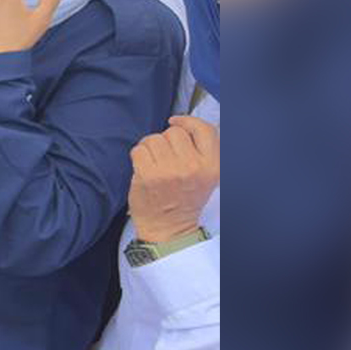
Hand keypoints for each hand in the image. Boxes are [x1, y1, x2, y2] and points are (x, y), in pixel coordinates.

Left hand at [127, 116, 219, 243]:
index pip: (204, 129)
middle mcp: (194, 166)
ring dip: (150, 147)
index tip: (175, 121)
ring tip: (154, 163)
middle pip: (174, 132)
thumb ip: (202, 150)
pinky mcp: (148, 175)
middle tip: (164, 158)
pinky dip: (138, 156)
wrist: (168, 229)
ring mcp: (170, 171)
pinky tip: (143, 168)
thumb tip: (183, 122)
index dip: (187, 121)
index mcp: (212, 165)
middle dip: (166, 140)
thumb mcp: (206, 175)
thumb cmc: (184, 199)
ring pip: (154, 138)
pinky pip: (138, 149)